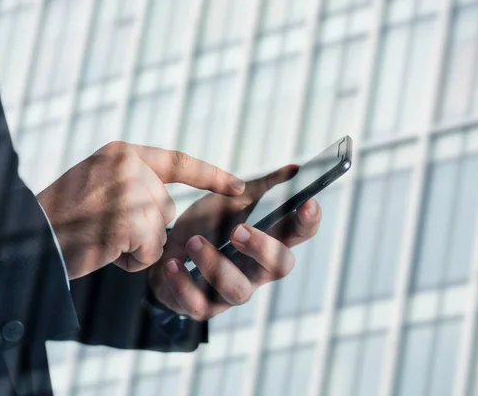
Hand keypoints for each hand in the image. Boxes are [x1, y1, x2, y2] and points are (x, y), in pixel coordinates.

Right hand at [37, 141, 245, 279]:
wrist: (26, 239)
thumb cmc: (59, 218)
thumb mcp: (96, 183)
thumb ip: (132, 183)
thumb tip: (167, 203)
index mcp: (122, 152)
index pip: (178, 161)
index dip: (210, 174)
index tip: (238, 185)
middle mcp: (130, 165)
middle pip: (164, 207)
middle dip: (143, 228)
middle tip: (101, 228)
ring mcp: (132, 191)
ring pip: (159, 232)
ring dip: (135, 246)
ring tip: (99, 238)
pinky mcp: (132, 220)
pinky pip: (150, 252)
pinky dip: (130, 261)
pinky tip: (102, 251)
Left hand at [148, 165, 322, 319]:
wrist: (169, 248)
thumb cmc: (208, 224)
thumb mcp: (233, 200)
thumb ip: (263, 187)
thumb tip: (295, 169)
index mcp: (269, 240)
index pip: (299, 234)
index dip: (308, 222)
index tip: (308, 203)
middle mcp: (257, 270)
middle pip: (278, 267)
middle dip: (260, 248)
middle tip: (237, 230)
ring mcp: (232, 292)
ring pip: (238, 291)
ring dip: (215, 265)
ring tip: (193, 241)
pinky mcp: (203, 307)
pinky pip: (198, 304)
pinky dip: (183, 284)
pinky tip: (172, 263)